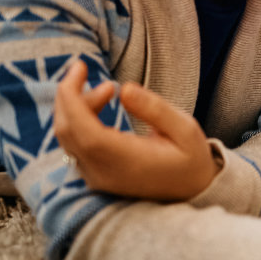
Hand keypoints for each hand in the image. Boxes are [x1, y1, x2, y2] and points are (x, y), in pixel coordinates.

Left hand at [52, 59, 219, 200]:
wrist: (192, 193)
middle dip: (70, 95)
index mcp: (126, 161)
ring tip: (108, 90)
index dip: (72, 97)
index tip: (79, 66)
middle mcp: (103, 172)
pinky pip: (74, 145)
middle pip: (68, 131)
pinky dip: (79, 120)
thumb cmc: (191, 159)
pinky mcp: (94, 176)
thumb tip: (124, 88)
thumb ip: (155, 109)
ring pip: (68, 137)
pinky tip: (100, 107)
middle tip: (88, 70)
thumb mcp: (185, 129)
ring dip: (76, 107)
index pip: (83, 129)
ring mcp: (95, 177)